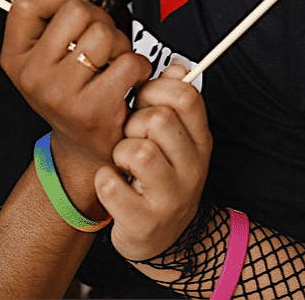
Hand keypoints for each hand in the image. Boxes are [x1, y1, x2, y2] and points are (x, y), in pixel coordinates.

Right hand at [1, 0, 150, 165]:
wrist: (86, 150)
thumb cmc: (70, 91)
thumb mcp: (42, 54)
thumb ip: (33, 14)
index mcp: (14, 58)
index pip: (29, 2)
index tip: (72, 11)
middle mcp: (31, 77)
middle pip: (76, 10)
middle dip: (97, 19)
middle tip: (98, 44)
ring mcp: (60, 95)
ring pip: (104, 33)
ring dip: (119, 44)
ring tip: (111, 63)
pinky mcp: (93, 111)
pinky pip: (128, 62)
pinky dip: (138, 67)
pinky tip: (127, 81)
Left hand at [95, 63, 211, 261]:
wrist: (162, 238)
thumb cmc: (162, 178)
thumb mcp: (175, 140)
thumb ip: (173, 103)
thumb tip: (177, 66)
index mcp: (200, 141)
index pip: (185, 96)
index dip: (156, 90)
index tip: (143, 102)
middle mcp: (193, 168)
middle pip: (159, 119)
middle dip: (134, 123)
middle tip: (132, 138)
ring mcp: (172, 197)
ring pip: (137, 151)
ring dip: (120, 153)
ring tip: (125, 164)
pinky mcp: (144, 221)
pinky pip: (110, 183)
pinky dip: (104, 181)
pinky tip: (114, 185)